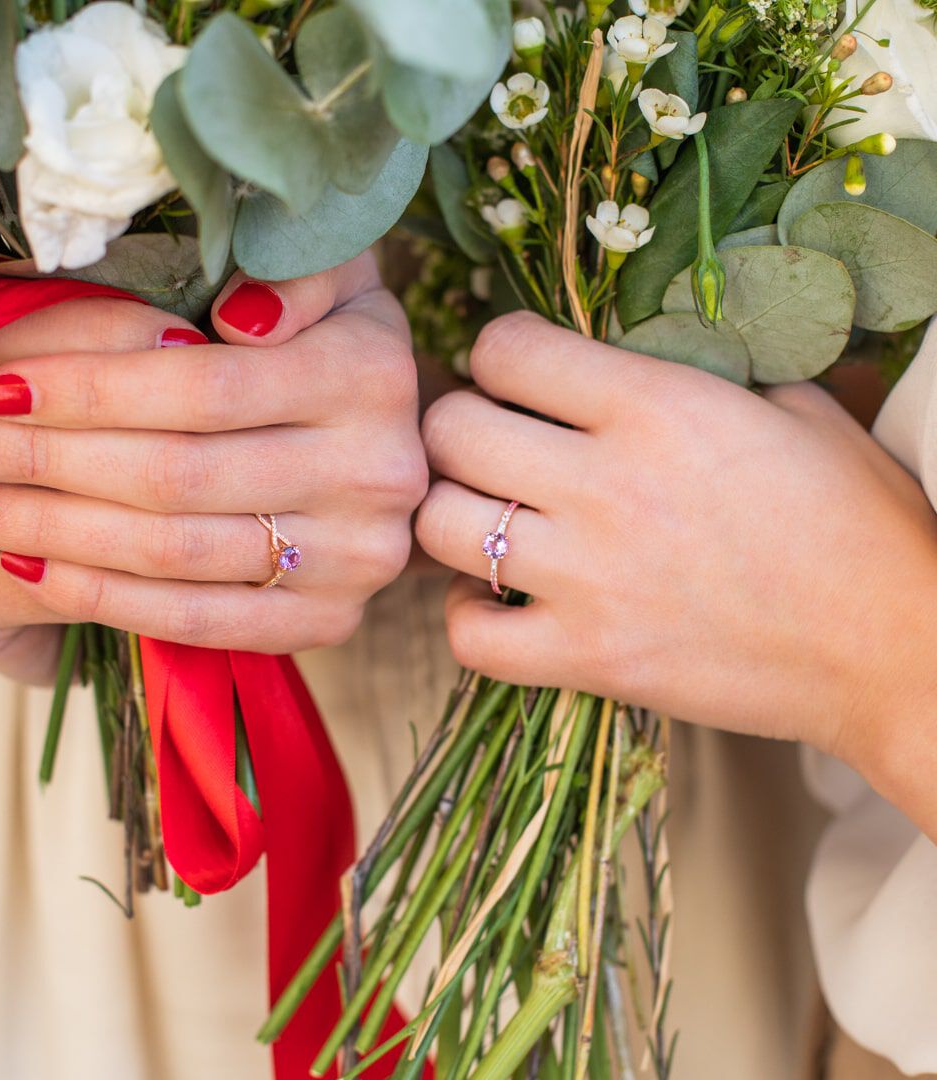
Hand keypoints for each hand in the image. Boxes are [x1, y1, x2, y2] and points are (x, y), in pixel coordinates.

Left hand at [0, 254, 425, 682]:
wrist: (382, 448)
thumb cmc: (328, 346)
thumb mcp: (329, 279)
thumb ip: (293, 270)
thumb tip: (238, 318)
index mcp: (372, 375)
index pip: (202, 386)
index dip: (88, 389)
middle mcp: (377, 474)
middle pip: (177, 473)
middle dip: (49, 461)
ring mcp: (357, 558)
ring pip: (177, 551)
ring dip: (56, 531)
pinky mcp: (331, 618)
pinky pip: (199, 620)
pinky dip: (103, 598)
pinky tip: (32, 568)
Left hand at [416, 313, 936, 825]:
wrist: (892, 646)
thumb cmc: (855, 522)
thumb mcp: (792, 409)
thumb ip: (693, 377)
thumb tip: (623, 369)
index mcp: (655, 406)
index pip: (504, 348)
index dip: (500, 355)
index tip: (519, 377)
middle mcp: (605, 486)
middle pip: (450, 430)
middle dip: (459, 428)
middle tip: (489, 446)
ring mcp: (588, 580)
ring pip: (438, 526)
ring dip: (451, 515)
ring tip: (488, 518)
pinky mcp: (588, 659)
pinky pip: (467, 636)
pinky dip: (468, 616)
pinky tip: (500, 600)